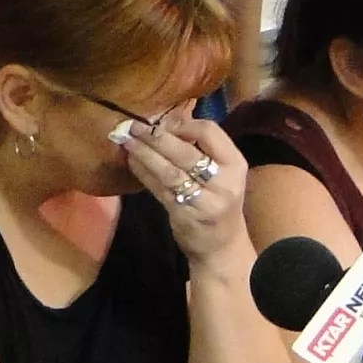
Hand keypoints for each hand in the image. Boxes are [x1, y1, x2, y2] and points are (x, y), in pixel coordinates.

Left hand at [119, 114, 252, 271]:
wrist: (222, 246)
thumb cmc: (218, 199)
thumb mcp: (221, 171)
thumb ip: (200, 146)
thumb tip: (167, 116)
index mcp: (235, 163)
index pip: (209, 132)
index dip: (183, 124)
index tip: (162, 121)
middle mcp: (224, 182)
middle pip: (186, 152)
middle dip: (157, 137)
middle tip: (134, 125)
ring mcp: (205, 201)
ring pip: (170, 172)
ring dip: (145, 154)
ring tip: (127, 141)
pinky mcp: (185, 215)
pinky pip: (160, 189)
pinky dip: (144, 173)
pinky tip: (132, 162)